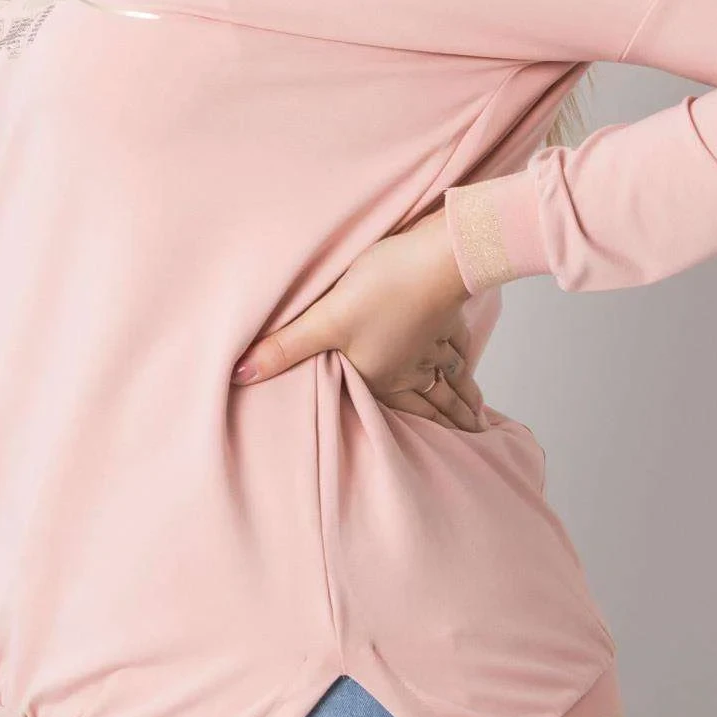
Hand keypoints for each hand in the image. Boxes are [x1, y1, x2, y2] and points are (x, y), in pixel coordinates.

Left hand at [231, 209, 488, 429]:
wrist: (437, 254)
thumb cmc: (383, 290)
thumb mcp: (324, 321)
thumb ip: (283, 348)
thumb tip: (238, 376)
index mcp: (384, 377)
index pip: (401, 418)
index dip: (421, 437)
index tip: (439, 461)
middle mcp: (412, 366)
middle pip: (434, 402)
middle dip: (450, 421)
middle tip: (472, 440)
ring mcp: (431, 340)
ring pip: (450, 376)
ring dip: (462, 397)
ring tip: (479, 417)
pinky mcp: (444, 312)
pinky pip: (457, 345)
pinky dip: (465, 359)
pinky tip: (468, 361)